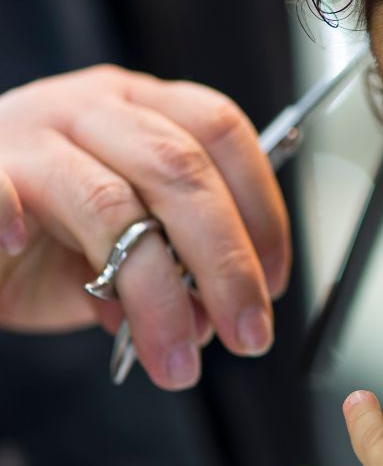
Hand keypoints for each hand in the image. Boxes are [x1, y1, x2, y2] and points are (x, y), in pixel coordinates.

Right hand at [0, 65, 289, 388]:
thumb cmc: (41, 239)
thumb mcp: (124, 253)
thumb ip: (171, 273)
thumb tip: (214, 319)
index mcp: (140, 108)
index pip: (222, 133)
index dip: (261, 209)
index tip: (274, 283)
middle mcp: (89, 108)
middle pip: (181, 169)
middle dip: (227, 263)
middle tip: (247, 334)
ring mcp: (26, 133)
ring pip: (110, 201)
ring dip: (157, 292)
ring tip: (175, 358)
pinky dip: (15, 218)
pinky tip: (29, 252)